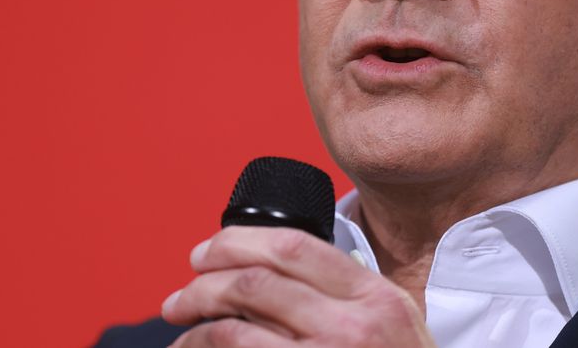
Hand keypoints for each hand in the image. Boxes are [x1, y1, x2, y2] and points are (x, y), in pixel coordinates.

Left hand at [161, 227, 436, 346]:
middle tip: (181, 297)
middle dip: (203, 284)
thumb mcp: (396, 328)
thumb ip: (348, 298)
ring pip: (235, 329)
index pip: (294, 247)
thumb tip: (272, 274)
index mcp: (375, 298)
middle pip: (255, 282)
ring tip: (183, 336)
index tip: (208, 253)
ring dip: (196, 329)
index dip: (237, 242)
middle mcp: (353, 327)